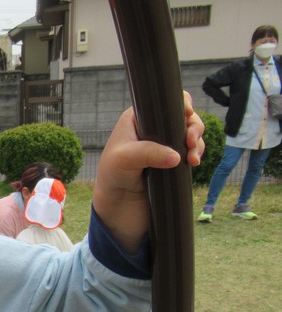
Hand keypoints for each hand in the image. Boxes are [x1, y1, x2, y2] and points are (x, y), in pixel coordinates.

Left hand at [93, 91, 204, 251]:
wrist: (118, 208)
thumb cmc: (113, 178)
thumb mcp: (124, 160)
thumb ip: (148, 153)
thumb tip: (176, 156)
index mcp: (138, 119)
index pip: (164, 103)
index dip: (181, 104)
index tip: (188, 115)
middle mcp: (152, 129)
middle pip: (183, 117)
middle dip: (193, 126)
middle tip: (191, 142)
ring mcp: (164, 146)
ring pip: (191, 134)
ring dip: (197, 142)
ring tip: (193, 158)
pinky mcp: (173, 162)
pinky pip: (192, 151)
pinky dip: (197, 153)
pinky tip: (194, 162)